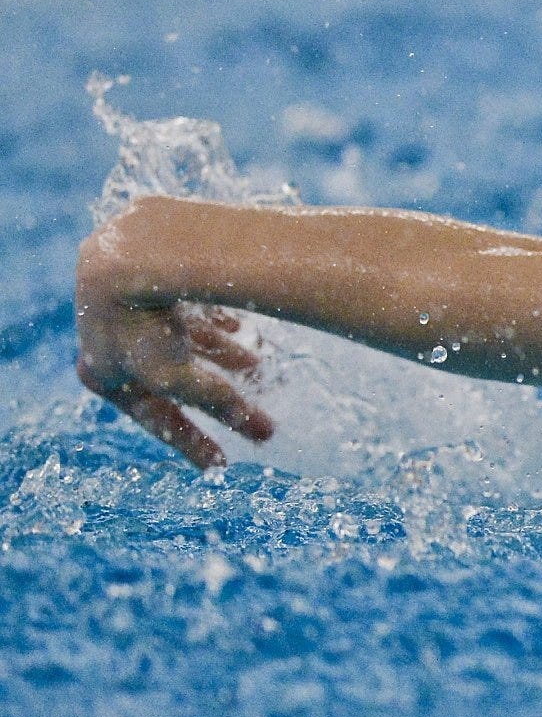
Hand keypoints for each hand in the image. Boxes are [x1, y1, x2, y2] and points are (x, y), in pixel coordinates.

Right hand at [74, 232, 274, 467]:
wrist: (129, 250)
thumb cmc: (144, 324)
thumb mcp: (180, 376)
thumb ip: (218, 403)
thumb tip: (263, 434)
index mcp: (104, 373)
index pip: (156, 418)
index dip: (191, 443)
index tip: (220, 466)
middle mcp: (110, 339)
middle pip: (168, 375)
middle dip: (211, 391)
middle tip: (249, 406)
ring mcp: (128, 302)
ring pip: (181, 338)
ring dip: (219, 352)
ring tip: (257, 363)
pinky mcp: (149, 270)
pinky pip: (186, 303)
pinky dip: (214, 318)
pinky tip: (242, 325)